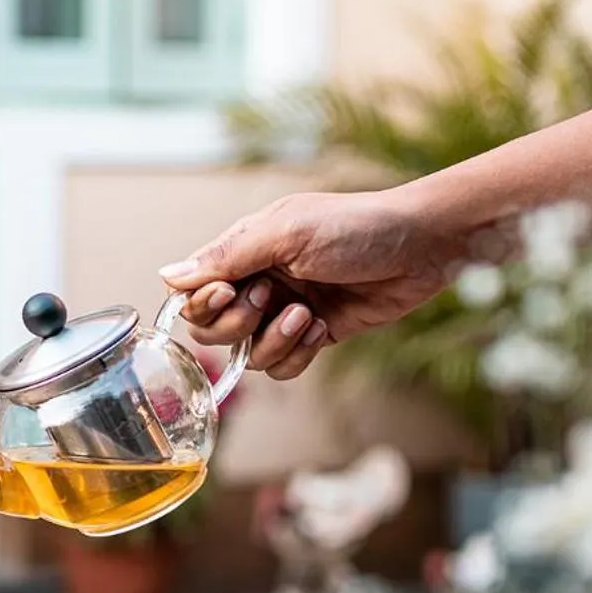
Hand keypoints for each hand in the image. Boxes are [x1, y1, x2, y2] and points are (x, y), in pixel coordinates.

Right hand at [158, 189, 460, 379]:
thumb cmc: (356, 226)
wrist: (424, 245)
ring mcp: (285, 312)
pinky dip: (298, 354)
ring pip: (249, 354)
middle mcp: (258, 283)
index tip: (229, 292)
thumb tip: (167, 276)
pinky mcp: (315, 335)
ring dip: (274, 341)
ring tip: (306, 315)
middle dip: (238, 324)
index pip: (193, 292)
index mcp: (243, 252)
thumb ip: (226, 257)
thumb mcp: (285, 233)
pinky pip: (284, 366)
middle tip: (272, 300)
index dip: (203, 303)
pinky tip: (321, 327)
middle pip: (212, 330)